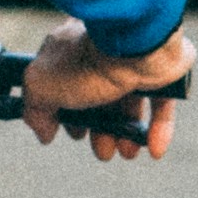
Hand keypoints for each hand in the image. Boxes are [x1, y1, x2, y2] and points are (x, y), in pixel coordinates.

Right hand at [24, 21, 192, 157]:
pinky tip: (153, 148)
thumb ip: (36, 109)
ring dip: (125, 134)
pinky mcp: (162, 71)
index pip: (64, 82)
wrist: (136, 45)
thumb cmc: (88, 59)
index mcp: (71, 46)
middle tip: (101, 149)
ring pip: (129, 104)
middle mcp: (103, 51)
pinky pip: (160, 103)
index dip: (66, 111)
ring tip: (125, 152)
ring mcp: (134, 61)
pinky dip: (157, 128)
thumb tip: (43, 131)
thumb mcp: (43, 86)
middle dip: (99, 130)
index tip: (70, 131)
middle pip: (98, 98)